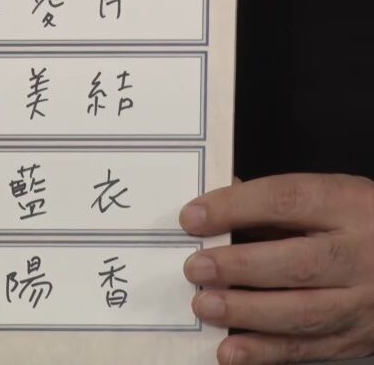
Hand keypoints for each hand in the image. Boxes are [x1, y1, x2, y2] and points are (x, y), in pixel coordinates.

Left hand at [181, 174, 373, 363]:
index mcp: (348, 205)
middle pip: (298, 262)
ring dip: (246, 312)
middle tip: (196, 268)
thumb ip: (269, 204)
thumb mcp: (326, 198)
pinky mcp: (356, 339)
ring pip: (303, 312)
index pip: (287, 200)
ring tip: (204, 306)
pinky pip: (308, 349)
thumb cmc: (358, 224)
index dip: (235, 207)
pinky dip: (265, 352)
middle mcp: (361, 255)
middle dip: (239, 267)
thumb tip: (209, 207)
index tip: (192, 218)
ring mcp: (363, 301)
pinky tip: (230, 350)